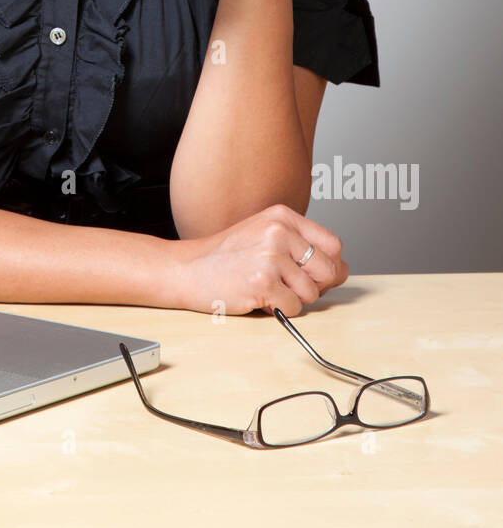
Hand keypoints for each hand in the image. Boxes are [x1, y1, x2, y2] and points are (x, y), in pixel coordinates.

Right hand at [163, 204, 348, 316]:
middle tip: (286, 286)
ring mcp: (270, 257)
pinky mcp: (262, 283)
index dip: (328, 266)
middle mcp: (279, 232)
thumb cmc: (224, 256)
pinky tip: (258, 298)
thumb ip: (301, 247)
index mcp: (282, 216)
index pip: (332, 245)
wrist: (186, 269)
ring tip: (266, 289)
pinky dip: (279, 311)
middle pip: (328, 270)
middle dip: (313, 286)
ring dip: (292, 299)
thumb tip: (342, 270)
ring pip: (311, 293)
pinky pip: (293, 308)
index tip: (312, 274)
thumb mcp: (263, 235)